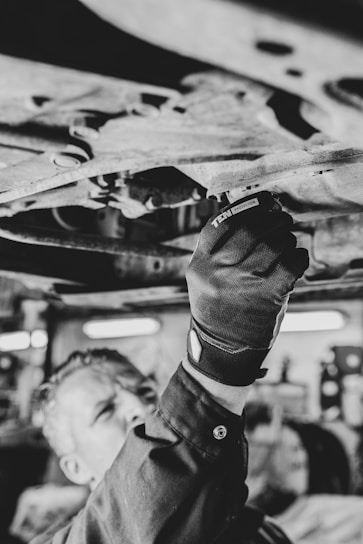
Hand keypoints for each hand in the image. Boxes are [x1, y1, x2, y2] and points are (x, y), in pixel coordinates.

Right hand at [186, 192, 308, 384]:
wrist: (222, 350)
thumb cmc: (218, 310)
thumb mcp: (205, 278)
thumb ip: (219, 250)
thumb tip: (250, 213)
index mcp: (199, 264)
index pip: (222, 222)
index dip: (246, 205)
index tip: (263, 199)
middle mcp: (218, 272)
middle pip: (250, 229)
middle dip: (271, 218)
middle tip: (282, 218)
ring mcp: (242, 284)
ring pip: (273, 244)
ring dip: (287, 237)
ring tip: (288, 240)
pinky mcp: (266, 297)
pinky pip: (291, 264)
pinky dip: (299, 256)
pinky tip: (297, 257)